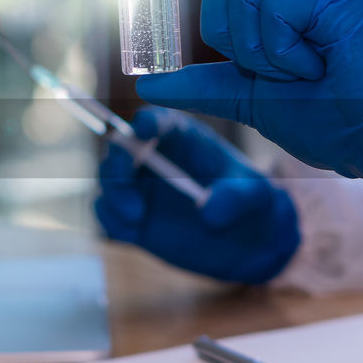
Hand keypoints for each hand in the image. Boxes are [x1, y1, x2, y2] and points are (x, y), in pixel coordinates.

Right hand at [94, 108, 299, 283]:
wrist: (245, 242)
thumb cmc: (251, 204)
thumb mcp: (255, 197)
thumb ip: (237, 198)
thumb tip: (207, 211)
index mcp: (183, 138)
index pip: (159, 120)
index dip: (148, 122)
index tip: (145, 131)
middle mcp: (155, 156)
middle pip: (121, 146)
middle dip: (118, 160)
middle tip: (124, 181)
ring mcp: (140, 187)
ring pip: (109, 178)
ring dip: (114, 194)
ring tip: (136, 217)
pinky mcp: (132, 217)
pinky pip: (107, 212)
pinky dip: (111, 219)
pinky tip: (132, 231)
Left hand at [126, 0, 362, 208]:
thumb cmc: (331, 119)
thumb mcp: (250, 100)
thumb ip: (204, 85)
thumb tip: (150, 85)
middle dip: (229, 31)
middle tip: (272, 69)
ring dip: (259, 48)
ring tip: (302, 70)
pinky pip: (276, 6)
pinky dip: (282, 50)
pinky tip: (316, 66)